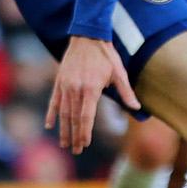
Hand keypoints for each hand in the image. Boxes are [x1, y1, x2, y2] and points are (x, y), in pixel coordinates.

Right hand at [44, 36, 136, 152]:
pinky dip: (51, 113)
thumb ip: (126, 92)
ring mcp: (65, 85)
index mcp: (91, 89)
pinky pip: (53, 100)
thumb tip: (137, 107)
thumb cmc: (106, 55)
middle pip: (74, 118)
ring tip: (64, 143)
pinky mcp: (59, 81)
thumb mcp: (119, 73)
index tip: (84, 144)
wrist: (88, 36)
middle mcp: (76, 89)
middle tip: (75, 151)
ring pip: (63, 112)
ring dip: (63, 129)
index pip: (86, 117)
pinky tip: (49, 125)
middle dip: (74, 136)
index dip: (85, 132)